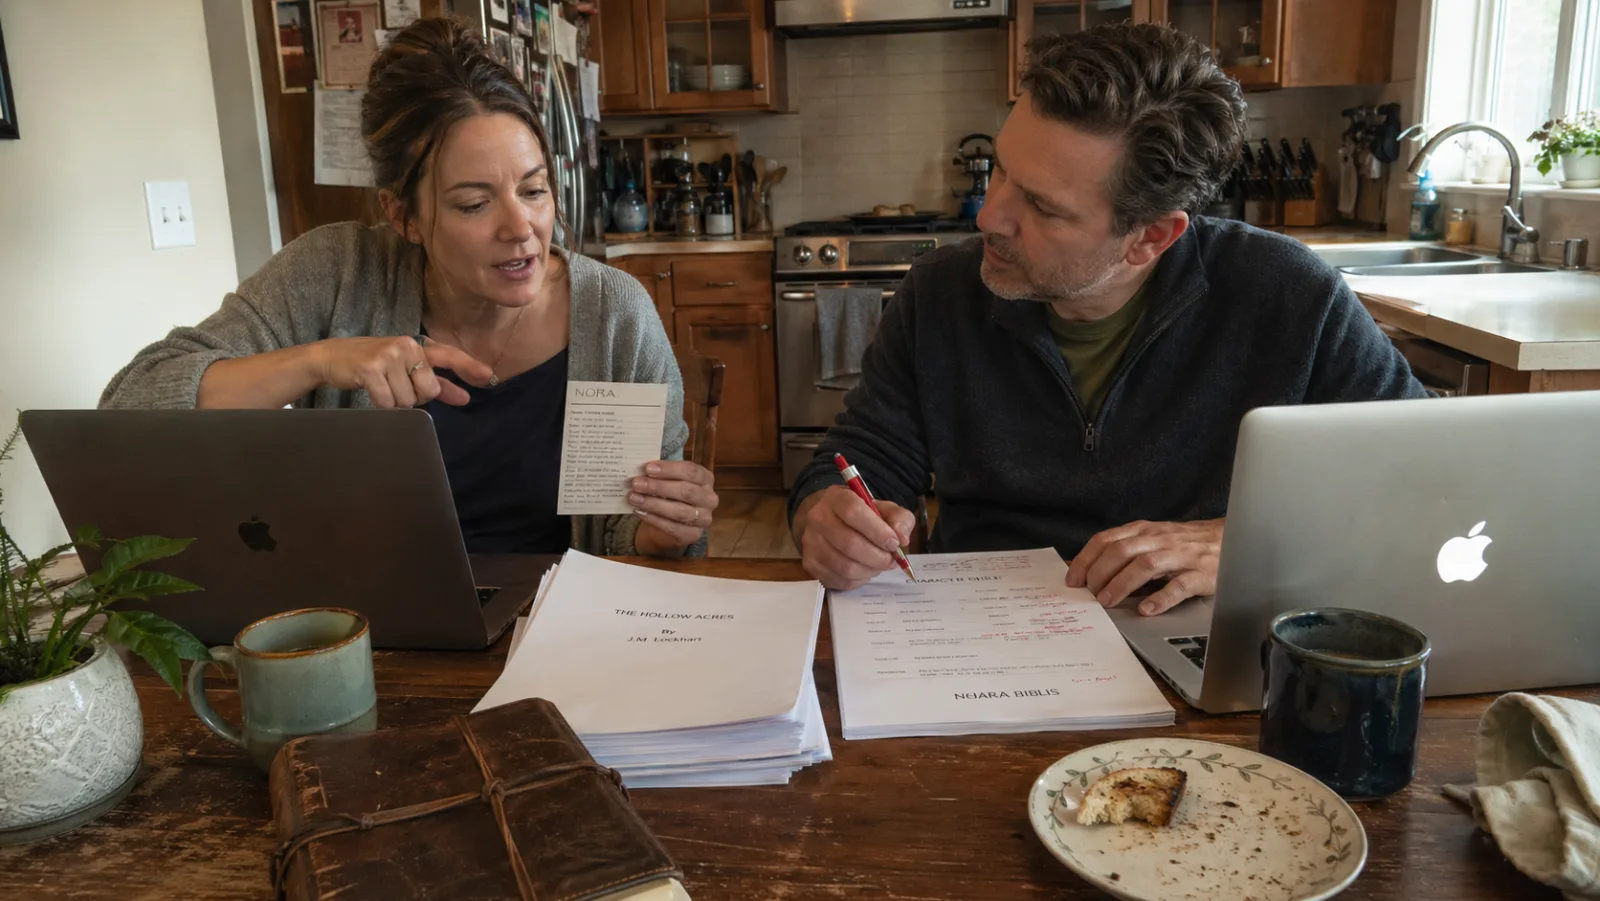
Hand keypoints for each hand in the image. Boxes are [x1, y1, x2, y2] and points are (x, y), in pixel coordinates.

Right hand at [312, 336, 493, 407]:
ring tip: (381, 386)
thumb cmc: (374, 365)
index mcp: (417, 345)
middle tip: (396, 385)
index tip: (488, 377)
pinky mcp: (371, 368)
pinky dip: (380, 403)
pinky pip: (388, 402)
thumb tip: (464, 397)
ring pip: (408, 400)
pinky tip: (371, 390)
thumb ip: (437, 383)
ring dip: (394, 402)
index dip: (468, 367)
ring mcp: (389, 355)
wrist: (331, 357)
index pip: (448, 356)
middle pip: (428, 390)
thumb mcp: (406, 369)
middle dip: (414, 397)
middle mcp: (407, 346)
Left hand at [630, 461, 717, 552]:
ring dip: (654, 504)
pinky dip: (654, 519)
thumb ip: (660, 474)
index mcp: (706, 479)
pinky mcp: (693, 535)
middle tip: (637, 483)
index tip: (648, 468)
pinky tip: (639, 511)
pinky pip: (672, 527)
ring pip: (679, 511)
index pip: (691, 471)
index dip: (669, 469)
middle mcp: (709, 498)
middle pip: (686, 491)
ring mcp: (704, 518)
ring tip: (634, 498)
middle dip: (659, 487)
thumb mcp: (668, 480)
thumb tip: (641, 470)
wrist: (668, 522)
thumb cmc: (669, 495)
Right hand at [794, 485, 914, 589]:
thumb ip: (900, 520)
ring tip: (879, 564)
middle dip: (877, 557)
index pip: (853, 512)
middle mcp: (818, 517)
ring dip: (870, 570)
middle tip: (891, 560)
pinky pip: (840, 580)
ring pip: (845, 566)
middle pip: (849, 543)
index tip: (894, 543)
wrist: (834, 524)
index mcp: (836, 497)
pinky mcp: (810, 564)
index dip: (877, 531)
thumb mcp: (886, 510)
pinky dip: (859, 579)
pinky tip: (865, 570)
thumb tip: (902, 539)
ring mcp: (811, 542)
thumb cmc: (864, 517)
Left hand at [1066, 519, 1223, 615]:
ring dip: (1122, 584)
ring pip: (1145, 565)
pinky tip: (1147, 610)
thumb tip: (1089, 571)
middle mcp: (1158, 540)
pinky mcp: (1200, 574)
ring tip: (1108, 602)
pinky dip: (1161, 598)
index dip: (1086, 560)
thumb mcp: (1152, 539)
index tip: (1072, 580)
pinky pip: (1179, 585)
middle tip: (1090, 595)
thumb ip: (1125, 550)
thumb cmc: (1184, 543)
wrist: (1230, 539)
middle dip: (1100, 573)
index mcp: (1143, 531)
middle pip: (1121, 551)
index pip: (1106, 540)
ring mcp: (1180, 556)